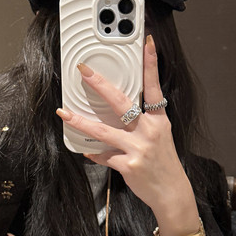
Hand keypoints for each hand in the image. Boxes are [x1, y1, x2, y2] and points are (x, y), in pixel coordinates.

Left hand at [56, 34, 194, 230]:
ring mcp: (138, 148)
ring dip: (80, 121)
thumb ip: (142, 124)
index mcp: (158, 121)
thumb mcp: (160, 138)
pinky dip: (94, 154)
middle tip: (84, 71)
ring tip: (63, 112)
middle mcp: (149, 131)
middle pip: (121, 102)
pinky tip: (88, 151)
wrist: (171, 193)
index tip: (148, 43)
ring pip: (103, 131)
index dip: (151, 64)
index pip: (155, 87)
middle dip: (100, 85)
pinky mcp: (127, 165)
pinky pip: (103, 156)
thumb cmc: (164, 164)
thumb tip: (120, 113)